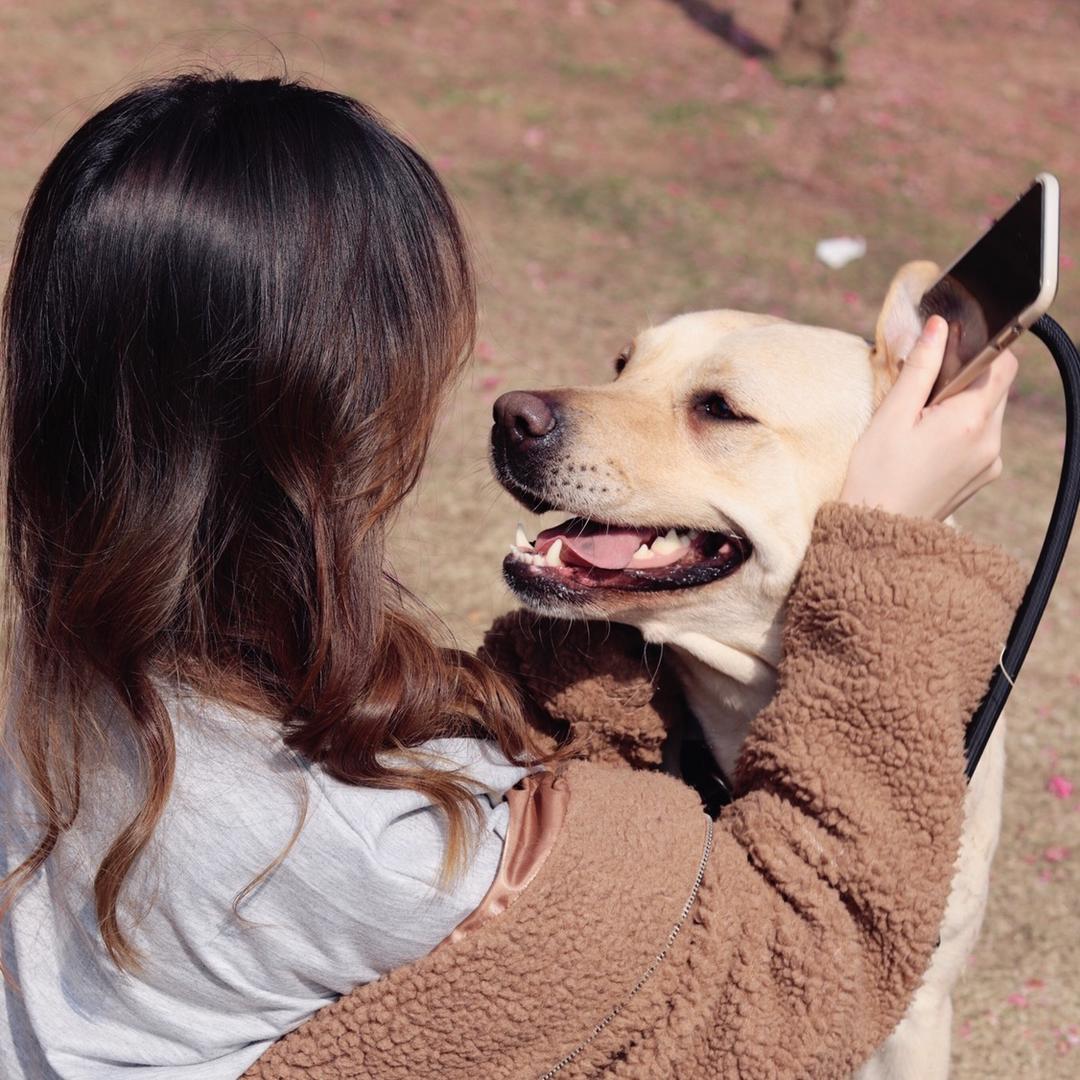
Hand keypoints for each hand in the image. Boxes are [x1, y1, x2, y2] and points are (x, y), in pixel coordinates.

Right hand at [840, 315, 1018, 520]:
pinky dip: (960, 430)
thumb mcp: (891, 416)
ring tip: (920, 422)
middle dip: (964, 380)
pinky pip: (981, 438)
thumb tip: (939, 327)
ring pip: (987, 412)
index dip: (979, 349)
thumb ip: (920, 368)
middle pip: (995, 388)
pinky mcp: (982, 476)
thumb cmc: (876, 475)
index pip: (1002, 364)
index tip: (948, 350)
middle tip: (922, 392)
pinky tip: (927, 445)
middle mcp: (990, 441)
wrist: (877, 533)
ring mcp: (990, 462)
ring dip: (961, 406)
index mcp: (970, 421)